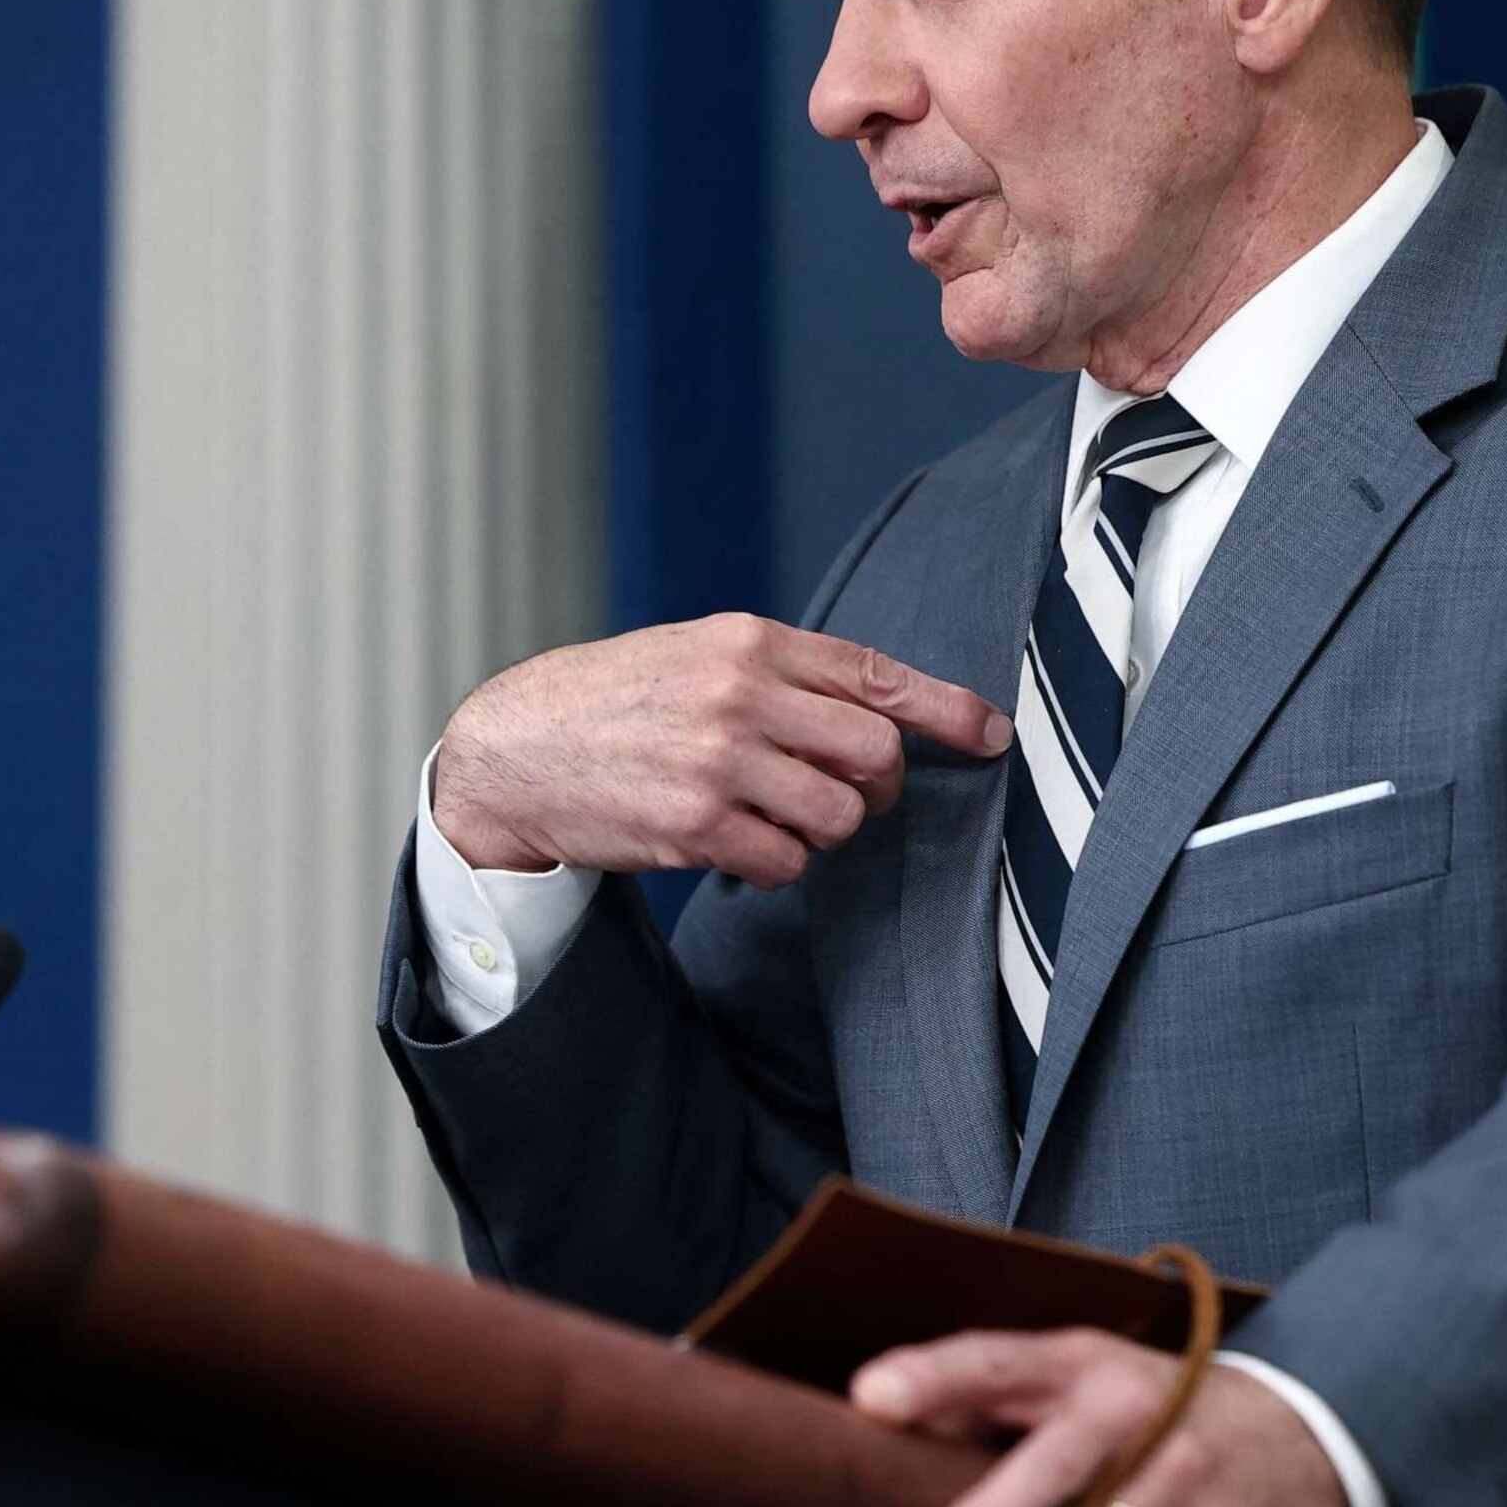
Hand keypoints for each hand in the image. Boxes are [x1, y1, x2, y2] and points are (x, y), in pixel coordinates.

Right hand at [430, 614, 1011, 885]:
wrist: (514, 751)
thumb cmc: (617, 702)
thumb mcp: (697, 654)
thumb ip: (781, 673)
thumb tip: (880, 712)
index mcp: (749, 641)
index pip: (877, 673)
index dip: (948, 709)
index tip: (993, 735)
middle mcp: (741, 693)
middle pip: (876, 752)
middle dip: (880, 786)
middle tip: (852, 796)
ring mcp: (719, 760)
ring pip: (839, 815)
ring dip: (825, 831)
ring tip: (778, 819)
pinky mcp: (694, 824)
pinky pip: (786, 862)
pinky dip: (777, 865)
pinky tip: (738, 847)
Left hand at [851, 1334, 1351, 1506]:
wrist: (1292, 1429)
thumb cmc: (1143, 1409)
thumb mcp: (1077, 1380)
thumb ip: (988, 1410)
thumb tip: (880, 1446)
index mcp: (1076, 1363)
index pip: (996, 1360)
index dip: (934, 1377)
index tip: (871, 1399)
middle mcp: (1129, 1414)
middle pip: (1058, 1467)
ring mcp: (1176, 1482)